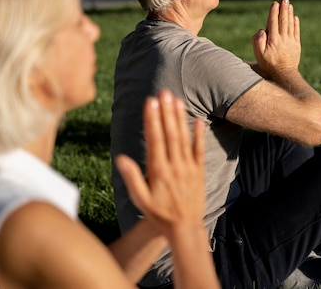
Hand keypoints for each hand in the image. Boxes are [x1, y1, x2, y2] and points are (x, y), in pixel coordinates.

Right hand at [115, 90, 205, 235]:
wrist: (185, 228)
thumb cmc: (159, 214)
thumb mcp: (140, 200)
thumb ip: (131, 178)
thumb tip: (120, 158)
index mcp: (158, 171)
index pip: (154, 140)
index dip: (152, 120)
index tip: (150, 102)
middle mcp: (174, 165)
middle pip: (170, 134)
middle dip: (166, 112)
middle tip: (163, 92)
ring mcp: (188, 167)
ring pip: (183, 138)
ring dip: (179, 118)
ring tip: (176, 99)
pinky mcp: (199, 171)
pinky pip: (199, 150)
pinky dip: (199, 134)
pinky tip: (197, 120)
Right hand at [251, 0, 300, 77]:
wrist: (284, 73)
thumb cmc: (269, 64)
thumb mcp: (259, 55)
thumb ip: (257, 41)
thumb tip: (262, 30)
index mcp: (273, 40)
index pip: (273, 23)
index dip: (274, 12)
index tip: (275, 3)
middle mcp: (283, 38)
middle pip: (283, 21)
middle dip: (283, 9)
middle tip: (284, 0)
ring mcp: (291, 41)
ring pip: (290, 24)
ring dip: (289, 14)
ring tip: (289, 5)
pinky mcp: (296, 45)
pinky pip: (296, 32)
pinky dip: (296, 24)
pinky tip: (295, 17)